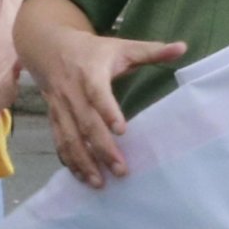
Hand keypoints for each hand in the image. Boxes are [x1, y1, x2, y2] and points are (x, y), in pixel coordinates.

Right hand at [31, 19, 188, 188]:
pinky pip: (59, 141)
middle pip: (84, 123)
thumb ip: (151, 51)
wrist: (46, 46)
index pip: (97, 93)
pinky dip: (69, 160)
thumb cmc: (91, 50)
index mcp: (90, 73)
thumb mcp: (120, 46)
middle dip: (101, 148)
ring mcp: (60, 106)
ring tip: (99, 182)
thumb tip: (183, 47)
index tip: (122, 130)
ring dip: (83, 161)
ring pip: (68, 137)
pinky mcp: (54, 116)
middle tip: (121, 170)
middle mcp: (71, 92)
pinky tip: (81, 176)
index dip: (107, 111)